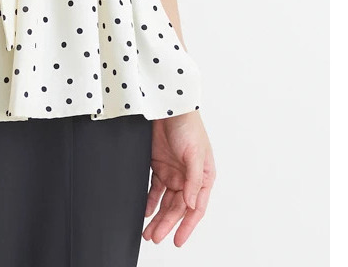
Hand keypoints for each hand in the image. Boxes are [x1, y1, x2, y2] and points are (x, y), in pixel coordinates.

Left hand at [143, 110, 215, 245]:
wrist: (167, 106)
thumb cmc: (188, 126)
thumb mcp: (195, 153)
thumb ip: (194, 179)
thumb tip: (191, 203)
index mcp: (203, 177)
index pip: (195, 208)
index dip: (187, 226)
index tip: (177, 240)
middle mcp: (189, 178)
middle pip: (177, 208)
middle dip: (166, 224)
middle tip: (155, 237)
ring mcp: (174, 173)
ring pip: (165, 202)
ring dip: (157, 217)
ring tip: (148, 232)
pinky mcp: (159, 166)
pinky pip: (154, 189)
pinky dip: (149, 201)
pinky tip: (144, 212)